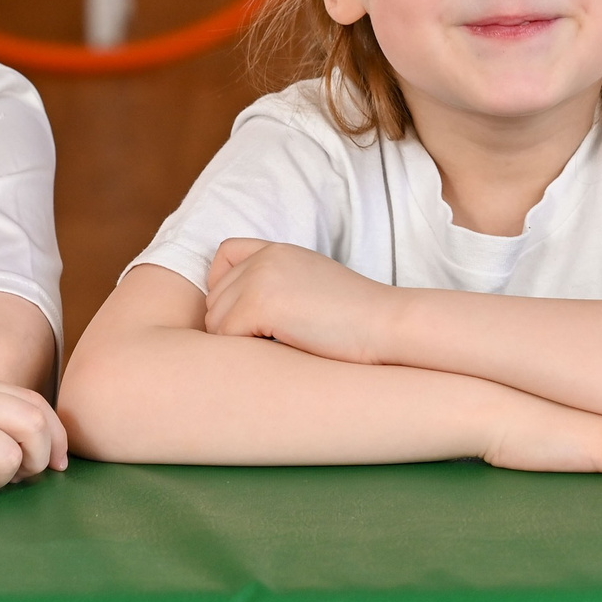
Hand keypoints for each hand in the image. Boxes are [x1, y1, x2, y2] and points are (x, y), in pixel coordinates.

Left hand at [204, 238, 396, 365]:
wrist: (386, 324)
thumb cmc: (357, 317)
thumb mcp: (312, 283)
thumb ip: (277, 283)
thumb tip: (237, 314)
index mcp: (278, 250)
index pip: (224, 254)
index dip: (224, 284)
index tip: (245, 311)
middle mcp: (264, 258)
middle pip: (215, 297)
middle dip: (234, 322)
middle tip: (271, 338)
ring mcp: (260, 279)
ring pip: (216, 320)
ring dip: (239, 340)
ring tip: (279, 344)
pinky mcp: (260, 305)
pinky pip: (226, 337)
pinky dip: (247, 351)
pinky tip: (281, 349)